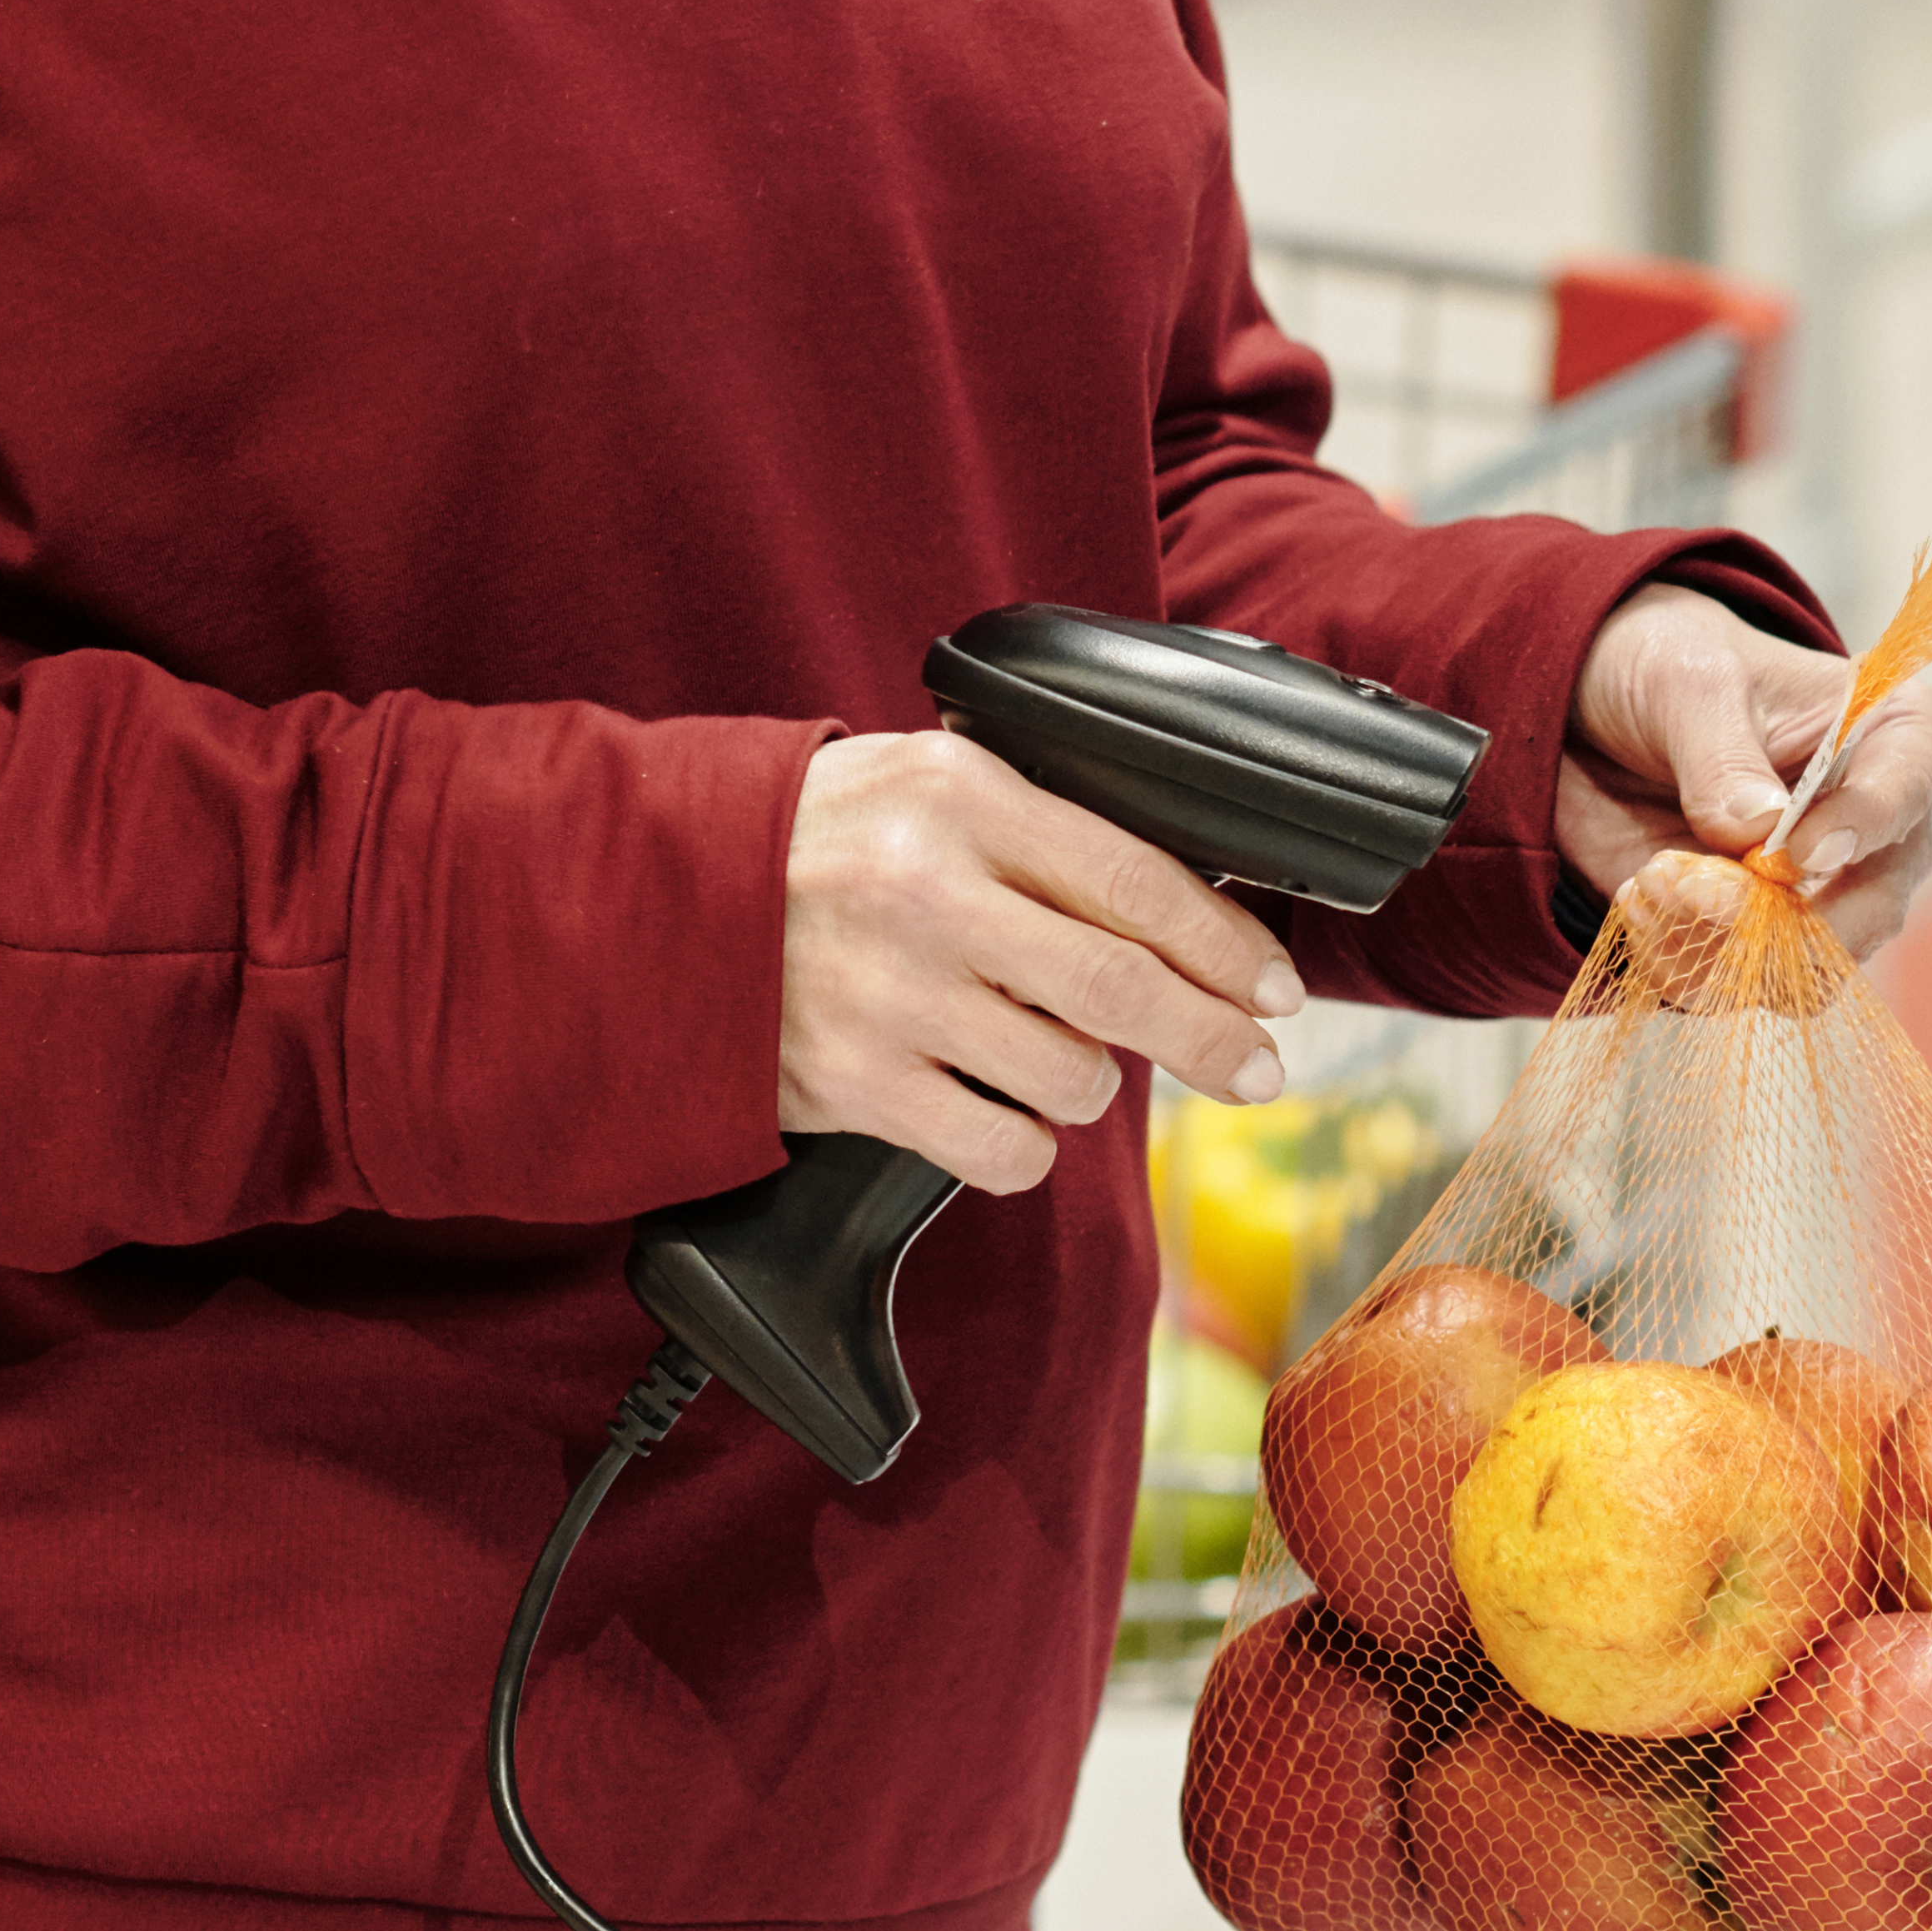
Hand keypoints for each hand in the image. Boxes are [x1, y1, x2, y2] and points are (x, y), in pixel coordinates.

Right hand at [780, 729, 1304, 1193]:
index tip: (1277, 985)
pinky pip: (1000, 1148)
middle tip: (1259, 1066)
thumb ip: (1042, 827)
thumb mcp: (926, 781)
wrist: (654, 897)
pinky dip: (1026, 1143)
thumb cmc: (814, 836)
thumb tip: (1180, 906)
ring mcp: (890, 996)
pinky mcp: (854, 1084)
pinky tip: (1000, 1105)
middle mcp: (930, 895)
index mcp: (962, 800)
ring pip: (1071, 1078)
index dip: (1226, 944)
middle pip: (1123, 988)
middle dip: (1215, 1037)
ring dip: (1091, 1082)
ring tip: (1053, 1052)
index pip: (1136, 880)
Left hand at [1559, 587, 1931, 959]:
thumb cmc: (1671, 666)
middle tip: (1709, 900)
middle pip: (1876, 907)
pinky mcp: (1757, 934)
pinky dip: (1683, 961)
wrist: (1598, 712)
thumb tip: (1760, 829)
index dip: (1864, 827)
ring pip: (1810, 966)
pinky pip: (1737, 982)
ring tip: (1651, 889)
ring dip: (1722, 946)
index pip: (1911, 789)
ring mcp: (1819, 892)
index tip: (1798, 850)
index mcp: (1893, 735)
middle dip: (1792, 924)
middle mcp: (1875, 828)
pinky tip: (1638, 902)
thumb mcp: (1687, 684)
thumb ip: (1722, 756)